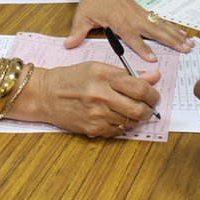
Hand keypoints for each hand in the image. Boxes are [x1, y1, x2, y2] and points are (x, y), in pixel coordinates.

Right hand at [32, 62, 160, 136]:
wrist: (46, 95)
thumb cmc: (73, 78)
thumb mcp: (98, 68)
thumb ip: (127, 74)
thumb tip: (154, 76)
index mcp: (103, 75)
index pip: (139, 87)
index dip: (152, 93)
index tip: (154, 94)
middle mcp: (100, 95)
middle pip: (138, 109)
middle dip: (149, 109)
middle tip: (148, 106)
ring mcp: (96, 114)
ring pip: (130, 122)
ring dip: (136, 118)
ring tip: (130, 110)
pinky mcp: (92, 129)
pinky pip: (118, 131)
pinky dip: (122, 125)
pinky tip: (116, 117)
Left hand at [65, 0, 193, 60]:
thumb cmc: (93, 1)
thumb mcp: (82, 15)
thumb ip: (77, 31)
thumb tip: (68, 45)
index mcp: (119, 21)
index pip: (132, 37)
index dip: (142, 48)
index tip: (153, 59)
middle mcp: (133, 18)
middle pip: (154, 31)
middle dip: (169, 40)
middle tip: (184, 49)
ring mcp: (141, 15)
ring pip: (161, 26)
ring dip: (176, 35)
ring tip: (190, 44)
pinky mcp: (145, 13)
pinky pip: (161, 22)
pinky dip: (173, 28)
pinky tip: (184, 35)